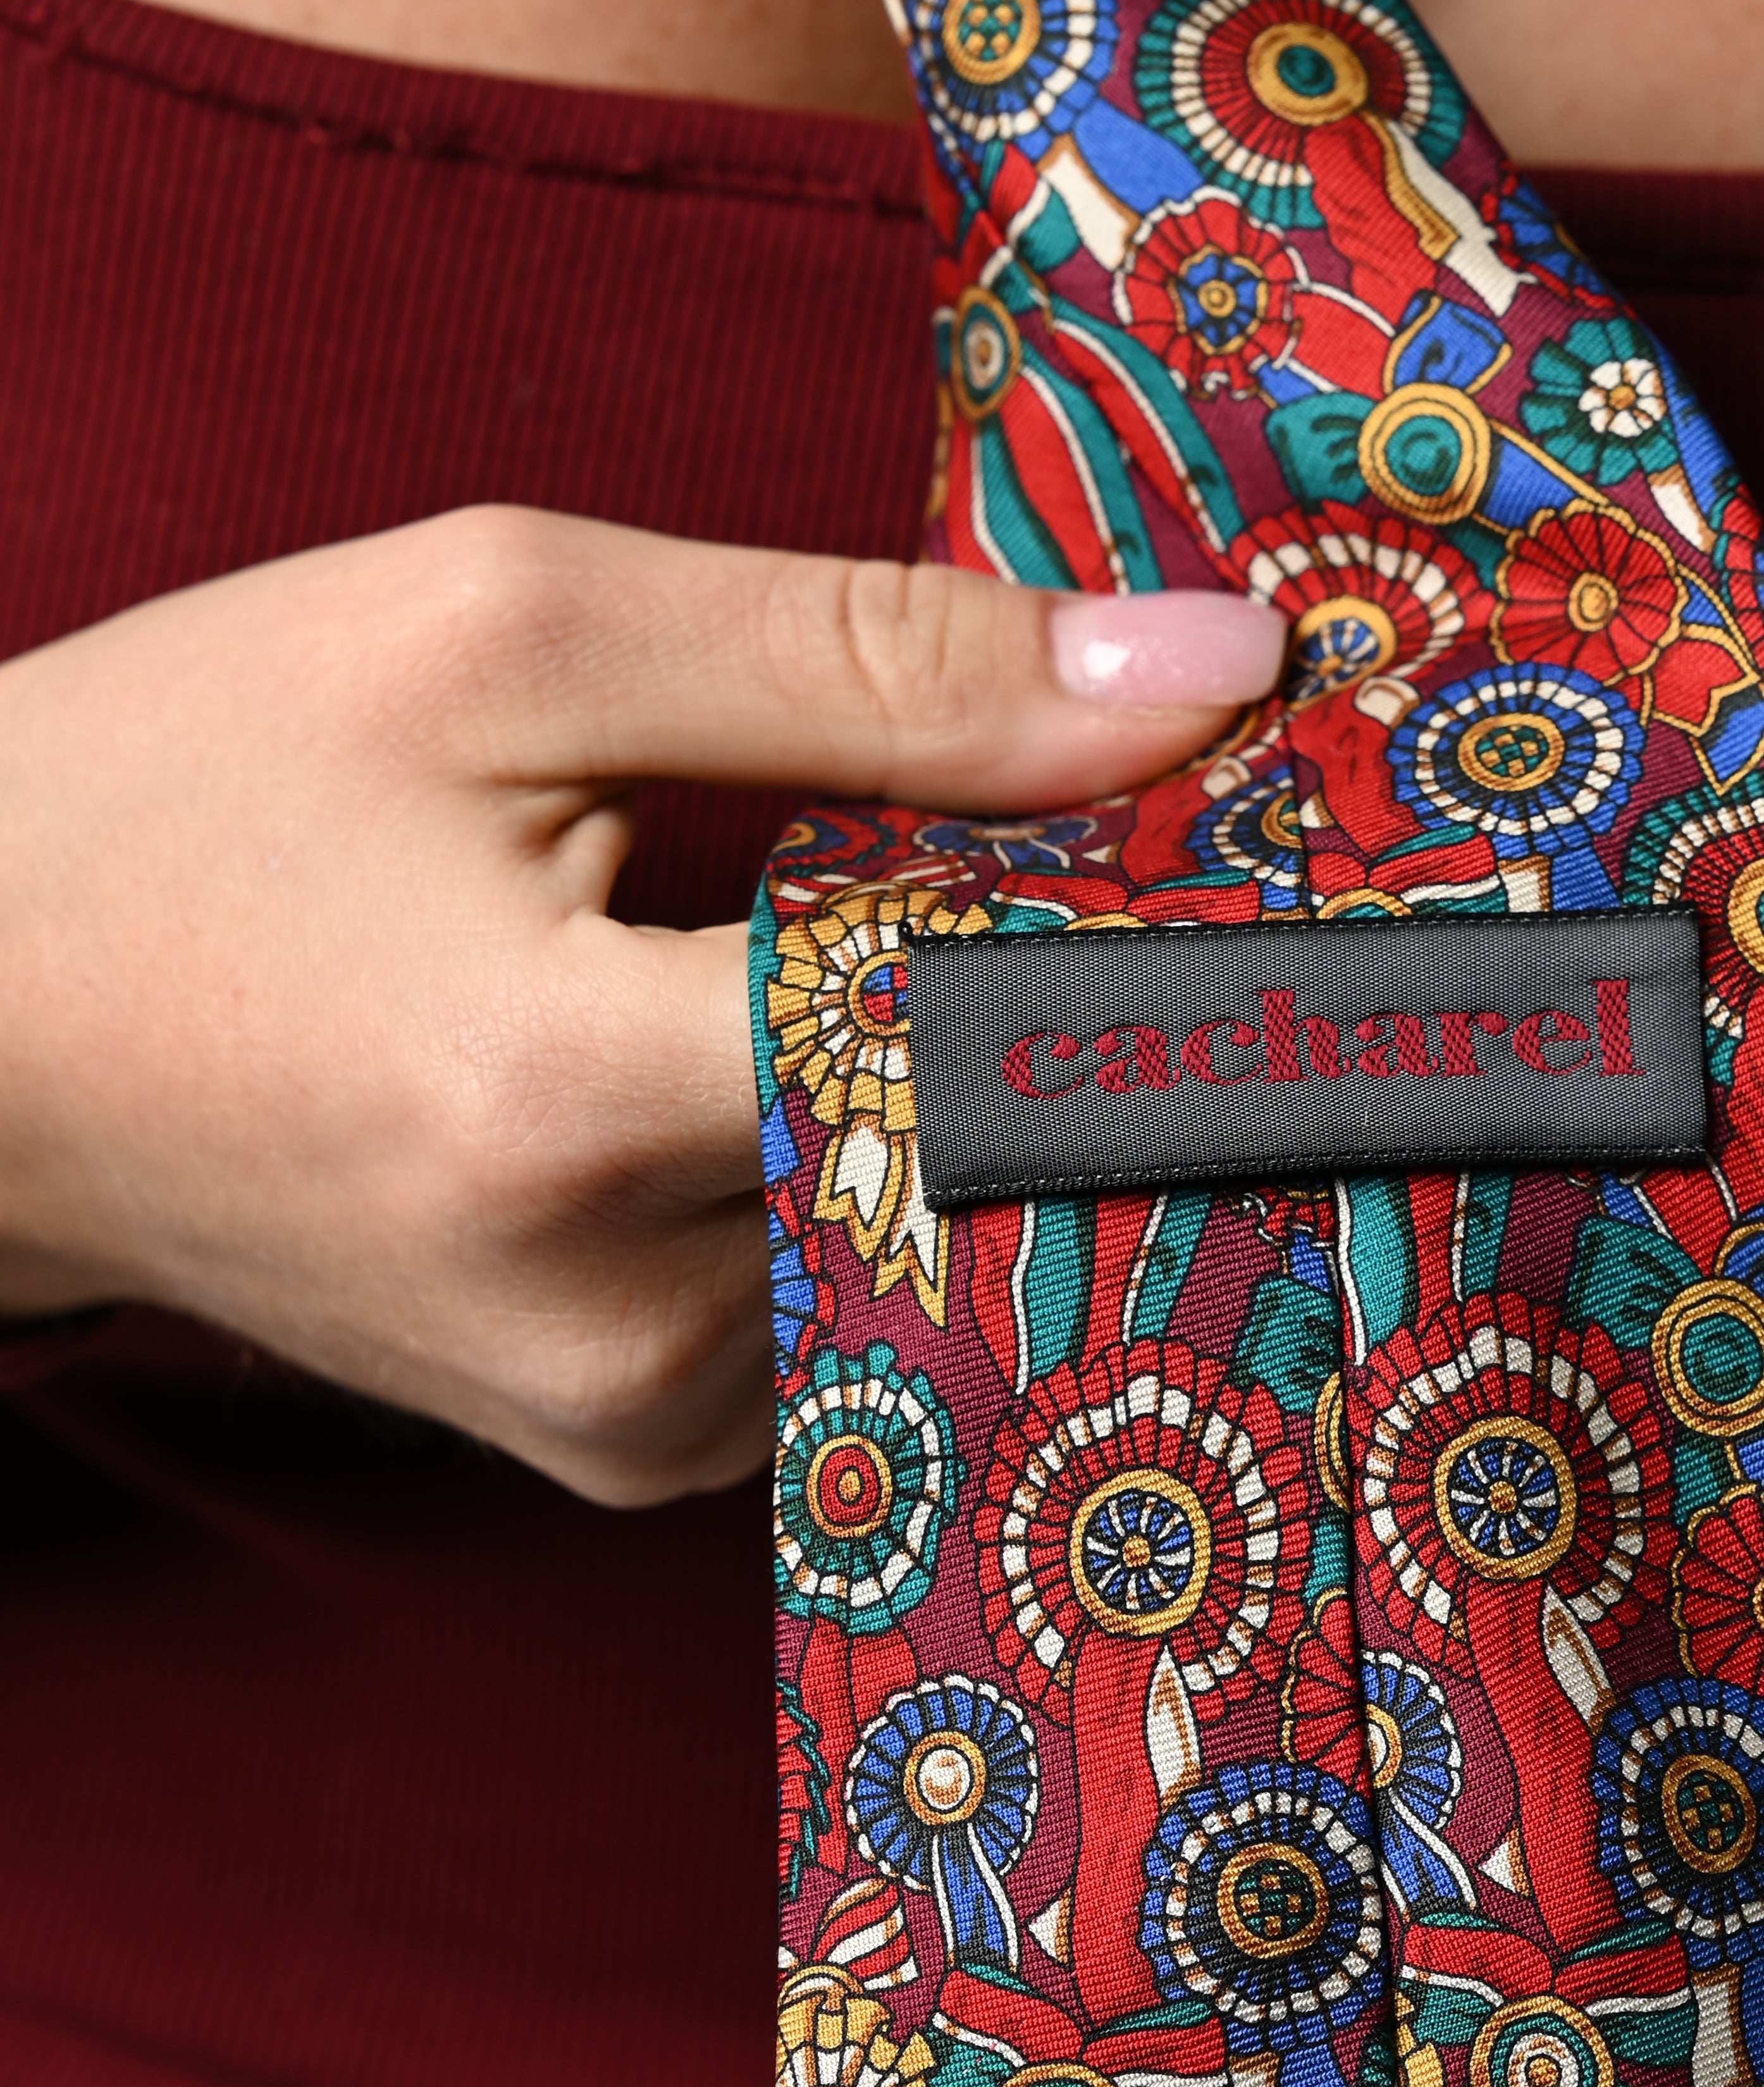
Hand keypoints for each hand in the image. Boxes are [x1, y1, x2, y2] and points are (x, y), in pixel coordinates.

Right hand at [0, 511, 1279, 1501]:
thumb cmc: (187, 798)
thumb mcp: (499, 632)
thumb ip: (865, 658)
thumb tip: (1203, 678)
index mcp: (568, 1102)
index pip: (988, 1043)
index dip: (1145, 925)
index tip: (1253, 844)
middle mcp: (621, 1325)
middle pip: (988, 1163)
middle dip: (1068, 1014)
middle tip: (1113, 876)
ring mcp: (625, 1424)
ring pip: (933, 1252)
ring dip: (968, 1106)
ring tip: (913, 959)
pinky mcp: (620, 1453)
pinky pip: (843, 1321)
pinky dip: (870, 1188)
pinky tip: (812, 1075)